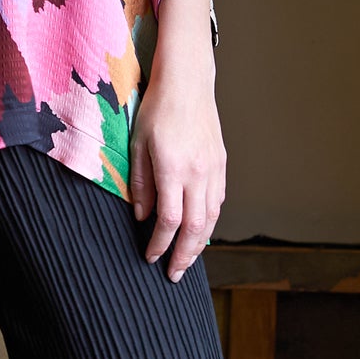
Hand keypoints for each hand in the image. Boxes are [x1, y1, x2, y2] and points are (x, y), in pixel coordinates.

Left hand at [130, 0, 224, 281]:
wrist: (187, 83)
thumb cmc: (156, 110)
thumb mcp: (137, 145)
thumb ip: (141, 184)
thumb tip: (143, 218)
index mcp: (174, 169)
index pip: (169, 220)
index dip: (159, 244)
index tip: (149, 257)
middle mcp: (198, 173)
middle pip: (195, 227)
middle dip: (184, 255)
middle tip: (174, 275)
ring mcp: (214, 169)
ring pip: (211, 218)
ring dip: (199, 244)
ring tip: (187, 260)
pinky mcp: (222, 164)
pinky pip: (218, 202)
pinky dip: (210, 223)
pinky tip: (200, 232)